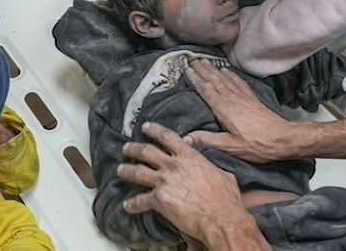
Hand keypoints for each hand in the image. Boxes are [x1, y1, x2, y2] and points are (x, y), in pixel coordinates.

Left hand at [119, 122, 262, 248]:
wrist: (221, 218)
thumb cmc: (226, 199)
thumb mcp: (224, 175)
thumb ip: (214, 168)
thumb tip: (216, 171)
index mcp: (190, 156)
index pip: (167, 137)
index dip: (154, 130)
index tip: (146, 127)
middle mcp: (174, 165)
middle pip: (147, 152)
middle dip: (134, 149)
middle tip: (126, 148)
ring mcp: (164, 181)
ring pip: (138, 172)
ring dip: (126, 171)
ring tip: (120, 170)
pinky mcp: (159, 200)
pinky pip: (140, 200)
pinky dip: (131, 204)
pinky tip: (127, 205)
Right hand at [184, 59, 290, 163]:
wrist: (282, 138)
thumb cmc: (255, 145)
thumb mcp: (230, 146)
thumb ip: (207, 140)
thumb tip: (185, 138)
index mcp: (224, 108)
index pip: (206, 90)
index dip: (196, 79)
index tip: (187, 69)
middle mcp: (232, 98)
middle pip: (214, 80)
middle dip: (202, 69)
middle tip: (192, 59)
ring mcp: (243, 96)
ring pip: (224, 78)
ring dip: (213, 69)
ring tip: (204, 61)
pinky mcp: (251, 98)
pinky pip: (238, 81)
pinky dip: (230, 74)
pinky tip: (226, 70)